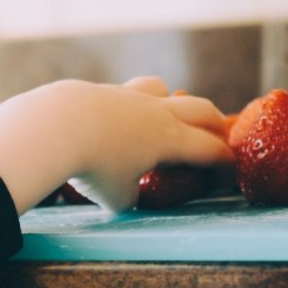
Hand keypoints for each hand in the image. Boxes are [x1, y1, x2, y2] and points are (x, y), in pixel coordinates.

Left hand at [0, 77, 232, 212]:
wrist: (56, 127)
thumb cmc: (93, 167)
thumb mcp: (117, 198)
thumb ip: (130, 196)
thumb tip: (128, 194)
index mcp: (170, 139)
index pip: (210, 149)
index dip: (225, 162)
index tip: (231, 171)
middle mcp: (157, 112)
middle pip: (200, 109)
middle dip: (214, 123)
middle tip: (219, 135)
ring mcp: (129, 96)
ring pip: (162, 89)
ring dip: (172, 101)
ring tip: (167, 115)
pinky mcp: (102, 91)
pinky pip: (127, 93)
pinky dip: (132, 104)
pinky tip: (118, 118)